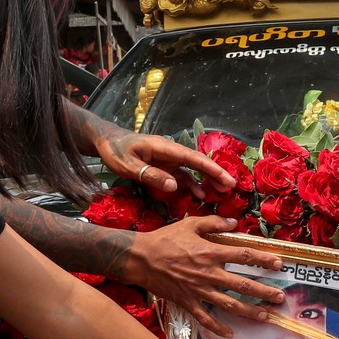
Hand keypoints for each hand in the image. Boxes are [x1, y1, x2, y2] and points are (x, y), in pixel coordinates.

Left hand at [96, 130, 233, 199]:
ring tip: (221, 193)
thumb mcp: (129, 165)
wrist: (107, 142)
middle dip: (215, 174)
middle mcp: (171, 153)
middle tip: (231, 187)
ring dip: (206, 181)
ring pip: (193, 171)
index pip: (193, 158)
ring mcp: (169, 160)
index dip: (211, 168)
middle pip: (198, 163)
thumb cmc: (116, 150)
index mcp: (166, 148)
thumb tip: (174, 186)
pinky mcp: (165, 167)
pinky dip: (192, 185)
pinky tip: (199, 195)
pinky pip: (182, 176)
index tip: (226, 178)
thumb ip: (151, 175)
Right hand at [126, 216, 286, 335]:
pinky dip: (217, 327)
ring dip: (249, 311)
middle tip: (280, 297)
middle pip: (242, 285)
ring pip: (229, 304)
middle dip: (264, 292)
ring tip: (265, 316)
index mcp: (210, 252)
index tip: (278, 264)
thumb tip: (234, 222)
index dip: (263, 260)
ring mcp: (198, 290)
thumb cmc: (165, 239)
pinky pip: (205, 318)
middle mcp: (208, 273)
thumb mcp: (190, 224)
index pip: (243, 256)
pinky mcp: (187, 302)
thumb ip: (214, 222)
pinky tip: (230, 333)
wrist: (139, 258)